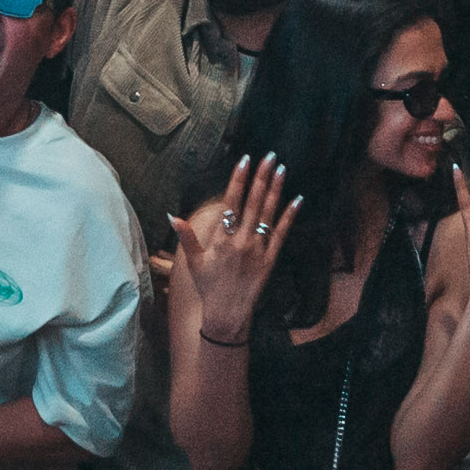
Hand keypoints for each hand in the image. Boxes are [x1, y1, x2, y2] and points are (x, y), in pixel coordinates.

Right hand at [178, 156, 297, 344]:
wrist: (227, 313)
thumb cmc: (209, 287)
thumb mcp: (194, 261)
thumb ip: (186, 237)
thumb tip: (172, 216)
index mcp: (221, 238)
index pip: (231, 201)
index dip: (238, 179)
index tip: (245, 160)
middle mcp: (241, 240)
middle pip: (253, 202)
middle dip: (261, 176)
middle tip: (270, 156)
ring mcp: (258, 249)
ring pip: (268, 213)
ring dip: (276, 190)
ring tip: (281, 169)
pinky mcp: (271, 259)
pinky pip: (282, 233)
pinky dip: (290, 216)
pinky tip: (297, 199)